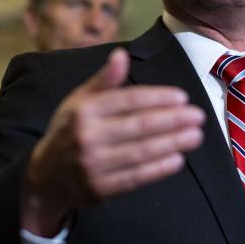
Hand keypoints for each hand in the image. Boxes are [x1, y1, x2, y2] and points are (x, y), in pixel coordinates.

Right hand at [21, 48, 205, 234]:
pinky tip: (177, 159)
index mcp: (84, 110)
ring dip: (172, 143)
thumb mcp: (79, 101)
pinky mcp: (100, 188)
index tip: (182, 98)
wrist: (45, 176)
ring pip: (141, 152)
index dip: (158, 98)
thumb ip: (104, 80)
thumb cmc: (69, 131)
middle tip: (199, 116)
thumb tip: (121, 54)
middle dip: (173, 120)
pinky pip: (135, 177)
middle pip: (139, 126)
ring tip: (195, 136)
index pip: (128, 100)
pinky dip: (158, 169)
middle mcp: (87, 136)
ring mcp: (93, 164)